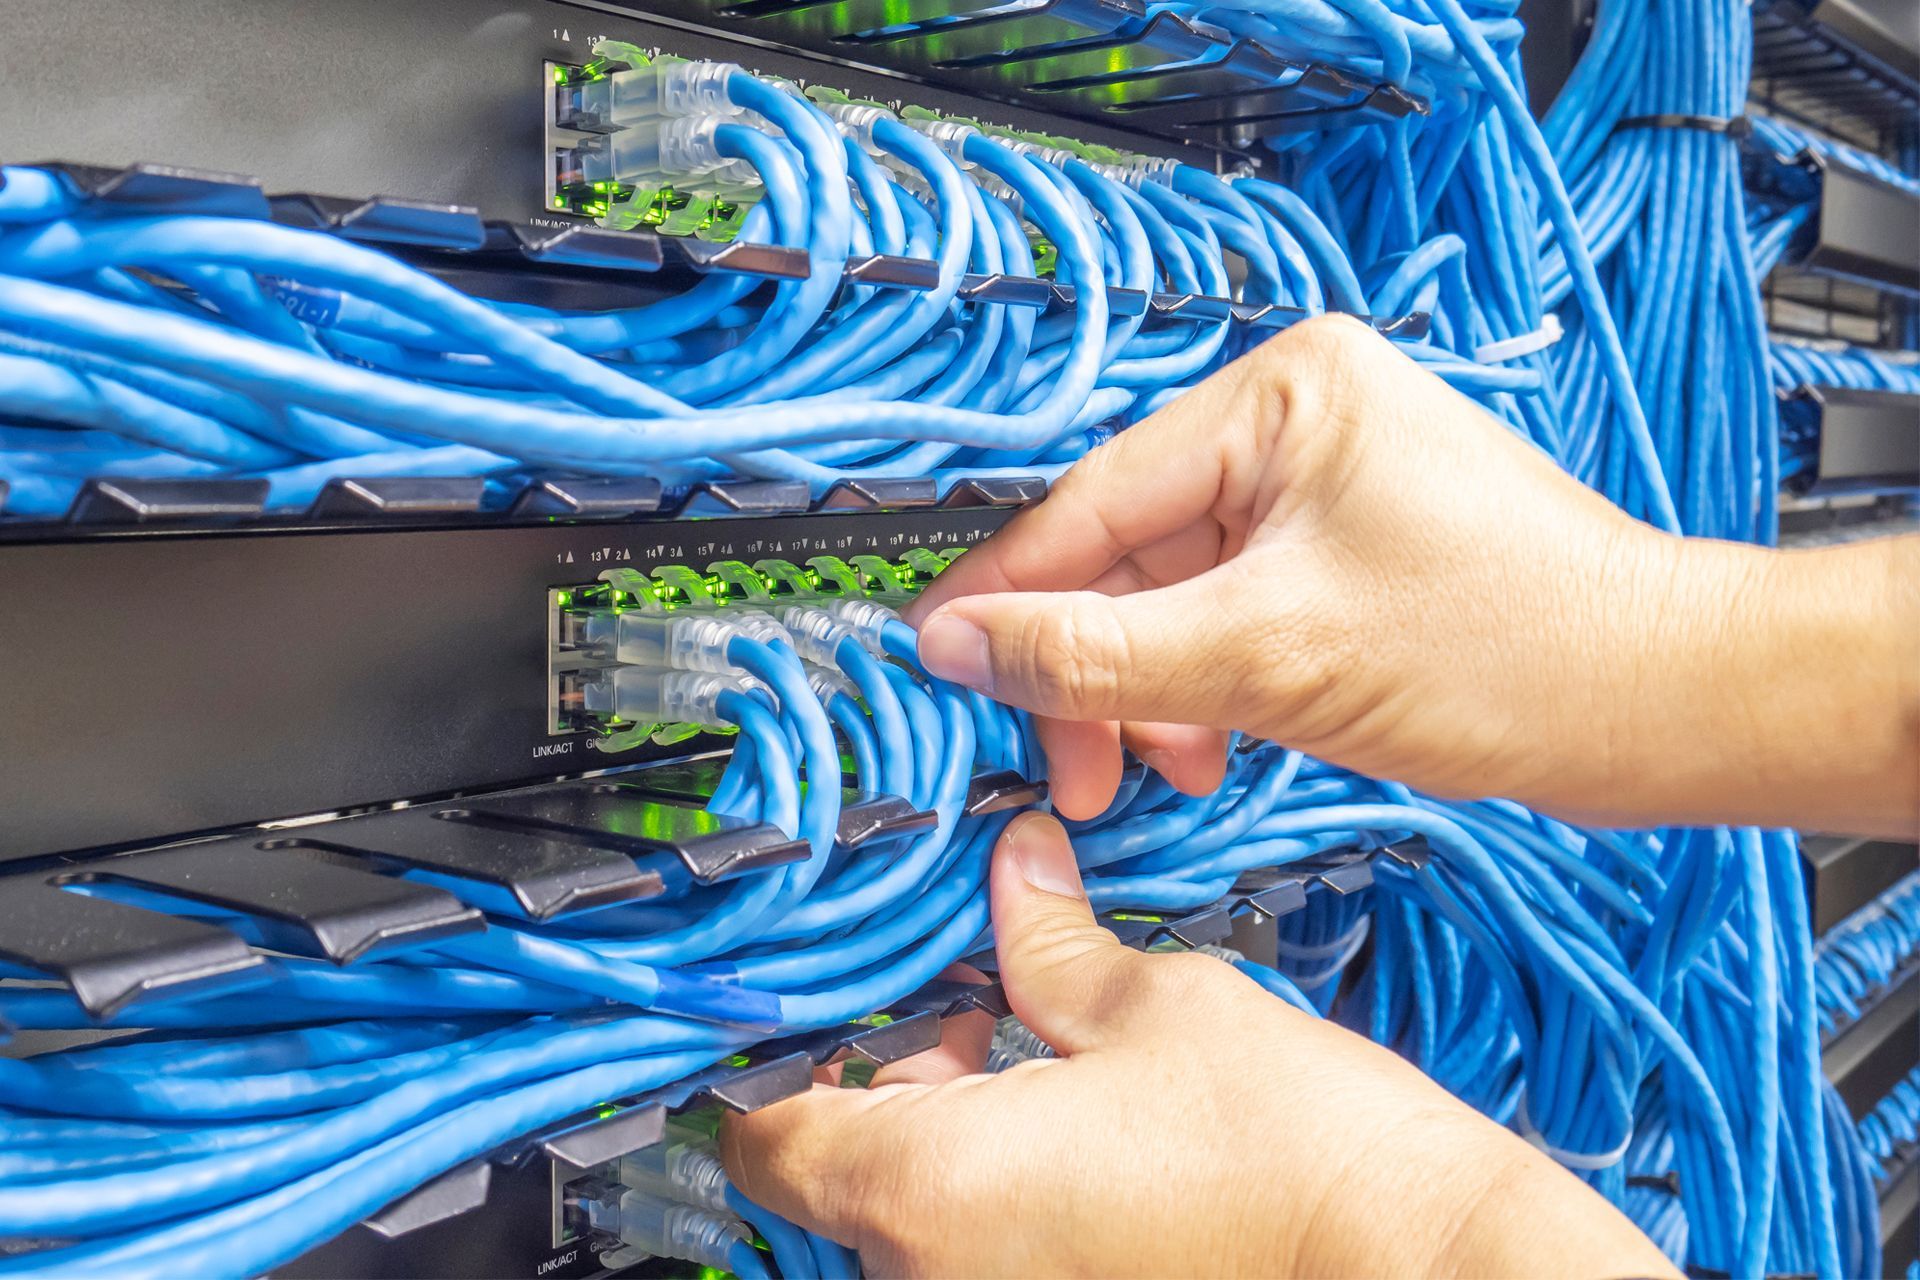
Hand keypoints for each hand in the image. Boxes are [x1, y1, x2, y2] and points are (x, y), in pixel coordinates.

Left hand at [722, 812, 1679, 1278]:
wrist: (1421, 1265)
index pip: (764, 1136)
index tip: (824, 1003)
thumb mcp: (1153, 1005)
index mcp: (928, 1189)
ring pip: (908, 1222)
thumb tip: (1013, 868)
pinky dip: (993, 1199)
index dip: (777, 1061)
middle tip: (968, 1006)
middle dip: (887, 1082)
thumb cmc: (1295, 1150)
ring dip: (942, 1138)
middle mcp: (937, 1279)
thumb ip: (1048, 937)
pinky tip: (1076, 1135)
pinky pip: (978, 1258)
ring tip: (1034, 1057)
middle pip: (836, 1176)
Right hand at [906, 317, 1919, 834]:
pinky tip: (1211, 745)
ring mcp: (1327, 485)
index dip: (1008, 593)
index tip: (938, 659)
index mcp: (1280, 392)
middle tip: (1072, 764)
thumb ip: (1093, 652)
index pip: (1095, 500)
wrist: (1659, 707)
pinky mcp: (1350, 550)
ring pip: (1179, 593)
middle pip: (1132, 549)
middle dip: (1096, 666)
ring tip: (1163, 769)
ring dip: (1152, 689)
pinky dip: (1209, 685)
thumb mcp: (1264, 657)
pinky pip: (1235, 612)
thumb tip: (959, 644)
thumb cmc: (1508, 652)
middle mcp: (1300, 419)